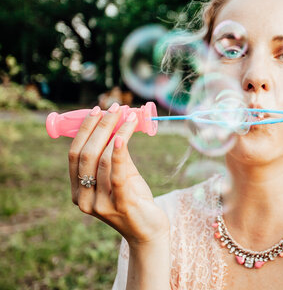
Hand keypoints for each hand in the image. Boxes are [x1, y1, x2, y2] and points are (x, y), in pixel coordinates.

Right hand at [68, 103, 169, 245]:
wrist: (148, 233)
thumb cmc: (134, 202)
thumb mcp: (122, 176)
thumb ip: (116, 155)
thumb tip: (118, 123)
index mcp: (78, 191)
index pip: (74, 154)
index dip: (84, 130)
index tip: (97, 110)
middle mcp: (84, 199)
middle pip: (86, 154)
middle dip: (100, 127)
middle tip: (115, 108)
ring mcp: (100, 204)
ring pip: (102, 160)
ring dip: (116, 133)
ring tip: (130, 116)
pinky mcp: (120, 204)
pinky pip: (116, 174)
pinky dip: (118, 152)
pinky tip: (122, 136)